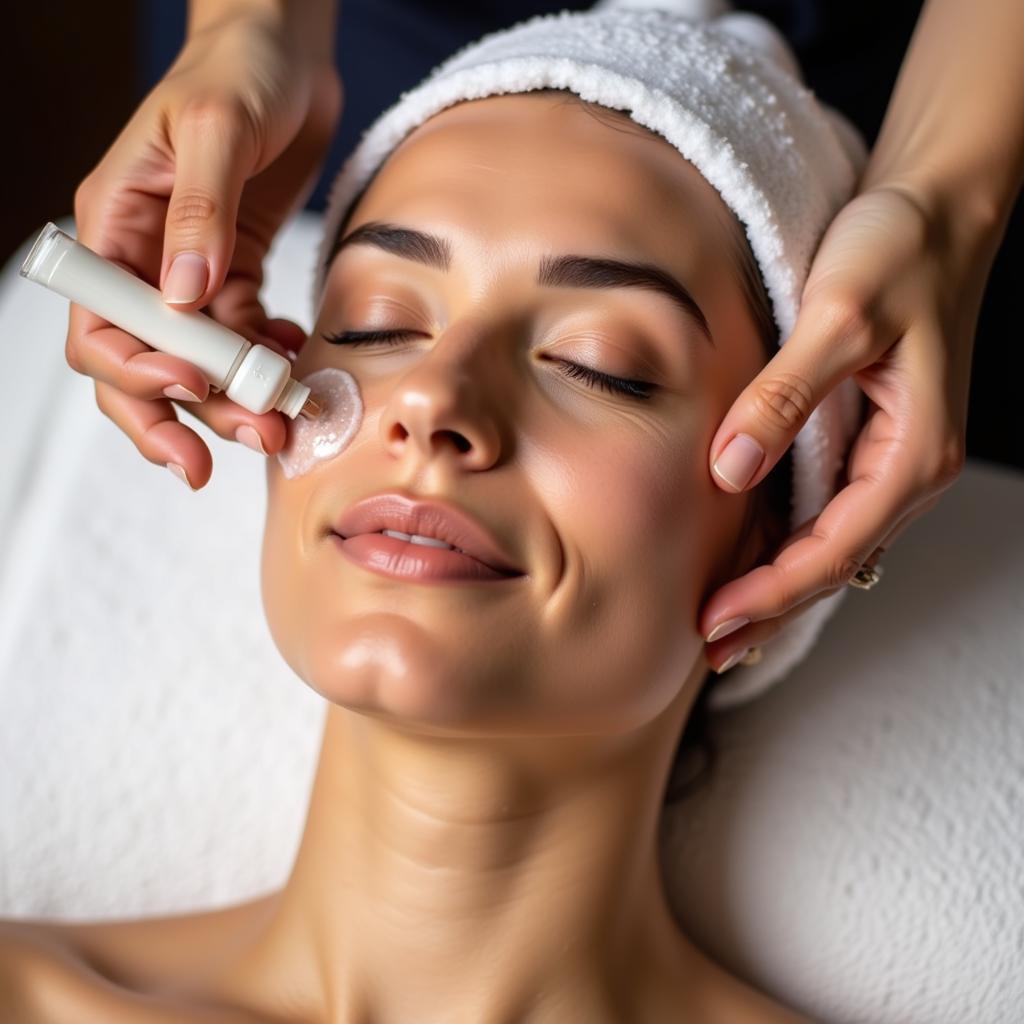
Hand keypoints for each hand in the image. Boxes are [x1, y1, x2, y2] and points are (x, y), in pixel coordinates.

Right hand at [66, 13, 342, 488]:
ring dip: (234, 403)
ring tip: (279, 425)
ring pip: (200, 364)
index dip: (137, 372)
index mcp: (114, 227)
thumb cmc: (240, 71)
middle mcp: (147, 261)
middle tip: (213, 464)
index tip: (194, 389)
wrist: (287, 53)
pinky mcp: (237, 272)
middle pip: (140, 365)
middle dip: (174, 419)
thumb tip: (184, 298)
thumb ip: (199, 214)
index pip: (101, 326)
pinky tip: (293, 365)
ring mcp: (193, 273)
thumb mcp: (217, 129)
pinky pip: (244, 339)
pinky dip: (266, 362)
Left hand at [699, 184, 993, 668]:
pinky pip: (829, 512)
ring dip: (777, 587)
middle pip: (833, 563)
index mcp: (913, 452)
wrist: (939, 210)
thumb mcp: (837, 316)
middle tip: (708, 648)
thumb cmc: (897, 252)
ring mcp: (894, 458)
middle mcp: (909, 467)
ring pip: (831, 545)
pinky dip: (789, 546)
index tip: (712, 620)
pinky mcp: (873, 440)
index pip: (832, 548)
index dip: (771, 591)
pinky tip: (754, 562)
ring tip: (723, 625)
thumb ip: (784, 396)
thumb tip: (729, 469)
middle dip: (770, 609)